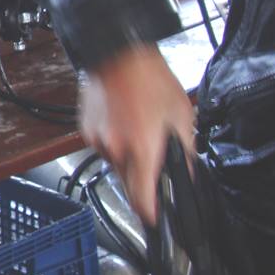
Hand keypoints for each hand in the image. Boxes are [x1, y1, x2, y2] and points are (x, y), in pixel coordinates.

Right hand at [78, 42, 194, 226]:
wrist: (117, 53)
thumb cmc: (150, 79)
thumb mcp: (182, 115)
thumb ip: (186, 150)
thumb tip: (188, 172)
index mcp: (142, 149)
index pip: (143, 197)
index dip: (149, 213)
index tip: (153, 220)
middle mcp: (116, 150)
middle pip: (128, 183)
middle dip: (141, 182)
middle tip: (154, 163)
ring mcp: (98, 140)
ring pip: (115, 164)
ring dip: (127, 159)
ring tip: (138, 131)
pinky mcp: (86, 131)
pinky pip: (103, 148)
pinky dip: (114, 142)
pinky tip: (124, 123)